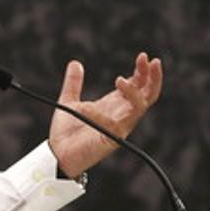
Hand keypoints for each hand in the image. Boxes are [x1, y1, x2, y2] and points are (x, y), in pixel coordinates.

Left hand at [47, 53, 162, 177]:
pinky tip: (102, 98)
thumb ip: (73, 83)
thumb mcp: (68, 101)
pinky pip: (119, 122)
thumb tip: (75, 63)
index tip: (143, 56)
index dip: (142, 71)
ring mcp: (118, 127)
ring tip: (125, 76)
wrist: (57, 154)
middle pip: (147, 95)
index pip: (137, 86)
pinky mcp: (112, 139)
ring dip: (138, 90)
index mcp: (113, 104)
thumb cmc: (66, 132)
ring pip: (140, 107)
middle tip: (151, 60)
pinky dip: (113, 108)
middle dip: (153, 77)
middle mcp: (120, 114)